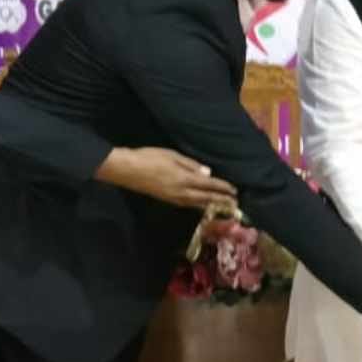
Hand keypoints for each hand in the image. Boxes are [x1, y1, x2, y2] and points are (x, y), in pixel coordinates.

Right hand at [96, 147, 236, 209]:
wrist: (127, 170)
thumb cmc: (149, 158)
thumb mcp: (172, 156)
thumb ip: (191, 165)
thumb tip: (208, 173)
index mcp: (185, 179)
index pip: (209, 185)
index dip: (223, 188)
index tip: (234, 190)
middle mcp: (182, 192)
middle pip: (206, 198)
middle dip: (221, 201)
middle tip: (235, 203)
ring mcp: (174, 198)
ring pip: (198, 204)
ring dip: (212, 205)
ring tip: (223, 206)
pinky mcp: (167, 200)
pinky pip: (188, 204)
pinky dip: (200, 205)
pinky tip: (203, 204)